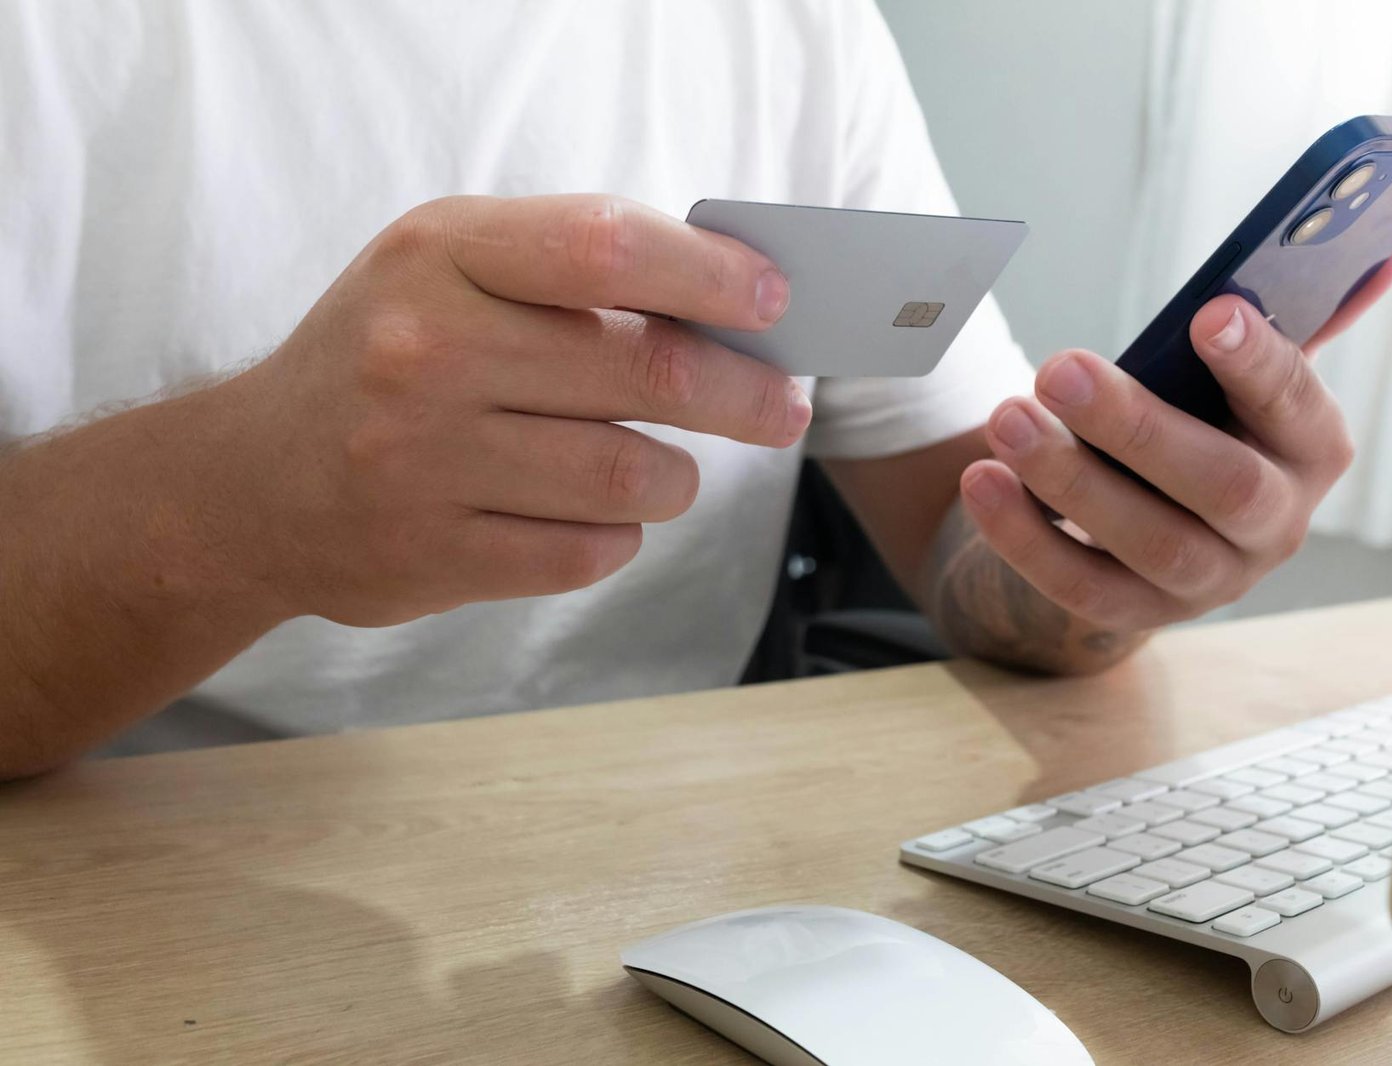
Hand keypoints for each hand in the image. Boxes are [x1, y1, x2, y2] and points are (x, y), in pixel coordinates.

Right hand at [207, 194, 808, 625]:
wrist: (248, 485)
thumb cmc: (382, 358)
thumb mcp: (446, 271)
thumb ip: (568, 269)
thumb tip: (728, 304)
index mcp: (438, 255)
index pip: (606, 247)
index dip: (710, 275)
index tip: (773, 301)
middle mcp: (425, 351)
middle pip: (645, 371)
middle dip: (743, 395)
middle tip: (781, 405)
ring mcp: (423, 461)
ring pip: (631, 476)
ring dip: (674, 478)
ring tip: (664, 469)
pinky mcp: (433, 555)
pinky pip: (589, 552)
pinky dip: (617, 536)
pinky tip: (596, 516)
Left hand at [959, 252, 1391, 633]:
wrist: (1149, 518)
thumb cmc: (1200, 421)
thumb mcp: (1242, 373)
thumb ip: (1292, 315)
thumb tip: (1377, 249)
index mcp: (1313, 448)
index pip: (1297, 405)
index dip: (1259, 362)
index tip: (1208, 315)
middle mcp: (1276, 523)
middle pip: (1220, 484)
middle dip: (1136, 425)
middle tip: (1058, 368)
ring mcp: (1213, 579)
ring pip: (1149, 541)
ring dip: (1071, 480)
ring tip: (1008, 420)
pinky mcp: (1144, 614)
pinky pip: (1082, 587)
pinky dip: (1026, 537)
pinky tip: (984, 481)